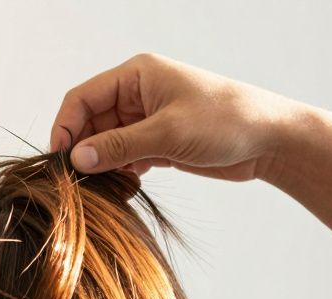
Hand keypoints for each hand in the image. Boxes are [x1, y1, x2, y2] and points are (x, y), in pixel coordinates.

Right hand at [51, 53, 303, 180]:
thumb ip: (119, 146)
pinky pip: (124, 157)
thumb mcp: (167, 133)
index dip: (66, 128)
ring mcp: (147, 119)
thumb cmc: (226, 121)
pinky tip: (126, 189)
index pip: (82, 98)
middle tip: (79, 183)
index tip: (60, 160)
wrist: (271, 140)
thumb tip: (77, 160)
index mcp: (136, 75)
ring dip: (103, 166)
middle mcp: (137, 94)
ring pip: (106, 143)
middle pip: (90, 123)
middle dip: (84, 151)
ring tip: (105, 188)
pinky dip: (120, 173)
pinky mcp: (158, 142)